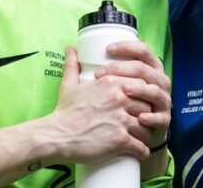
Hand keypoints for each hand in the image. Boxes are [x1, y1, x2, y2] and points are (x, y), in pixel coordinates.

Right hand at [45, 46, 150, 162]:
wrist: (55, 135)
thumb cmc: (64, 111)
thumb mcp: (69, 85)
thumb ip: (72, 65)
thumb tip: (70, 48)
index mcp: (111, 82)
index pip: (141, 85)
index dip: (142, 96)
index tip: (140, 104)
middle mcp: (119, 98)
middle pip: (147, 105)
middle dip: (147, 115)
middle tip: (143, 122)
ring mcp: (121, 119)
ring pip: (147, 126)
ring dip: (146, 134)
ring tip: (142, 138)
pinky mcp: (120, 140)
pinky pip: (141, 146)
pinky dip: (142, 151)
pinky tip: (140, 152)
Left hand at [94, 41, 171, 148]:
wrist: (136, 132)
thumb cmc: (119, 104)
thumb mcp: (105, 85)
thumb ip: (86, 68)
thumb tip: (70, 47)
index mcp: (149, 68)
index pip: (142, 50)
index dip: (127, 47)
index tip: (107, 49)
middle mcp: (158, 81)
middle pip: (145, 69)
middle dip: (124, 69)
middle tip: (102, 74)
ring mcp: (163, 100)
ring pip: (155, 90)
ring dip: (140, 90)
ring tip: (123, 91)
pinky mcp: (164, 120)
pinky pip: (160, 117)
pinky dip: (151, 116)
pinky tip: (140, 117)